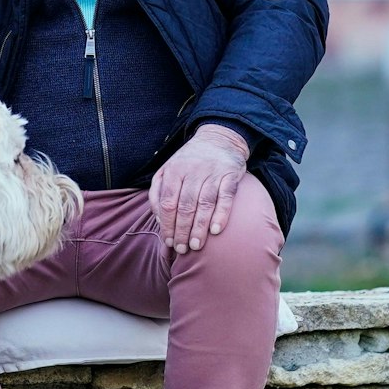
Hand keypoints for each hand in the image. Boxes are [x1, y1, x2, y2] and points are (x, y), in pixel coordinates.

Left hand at [148, 124, 249, 254]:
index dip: (167, 224)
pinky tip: (216, 230)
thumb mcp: (167, 170)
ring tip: (196, 246)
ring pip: (205, 203)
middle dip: (182, 230)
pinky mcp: (230, 174)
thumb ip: (158, 193)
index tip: (168, 242)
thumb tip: (159, 220)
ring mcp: (213, 172)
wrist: (218, 138)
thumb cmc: (188, 161)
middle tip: (182, 249)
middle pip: (185, 206)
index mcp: (174, 171)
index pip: (168, 202)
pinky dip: (221, 214)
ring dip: (199, 227)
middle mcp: (193, 171)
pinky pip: (226, 197)